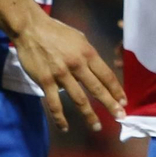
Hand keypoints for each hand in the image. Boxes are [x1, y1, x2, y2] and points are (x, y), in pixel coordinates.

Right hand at [11, 15, 127, 132]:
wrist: (31, 29)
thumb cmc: (56, 32)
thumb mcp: (79, 39)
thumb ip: (88, 55)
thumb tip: (97, 71)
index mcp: (88, 53)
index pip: (106, 76)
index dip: (116, 90)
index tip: (124, 102)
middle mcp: (77, 65)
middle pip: (97, 89)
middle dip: (110, 105)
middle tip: (120, 117)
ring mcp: (61, 75)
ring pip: (79, 99)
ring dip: (89, 115)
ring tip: (97, 126)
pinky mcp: (46, 82)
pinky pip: (54, 104)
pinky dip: (60, 118)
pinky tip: (65, 127)